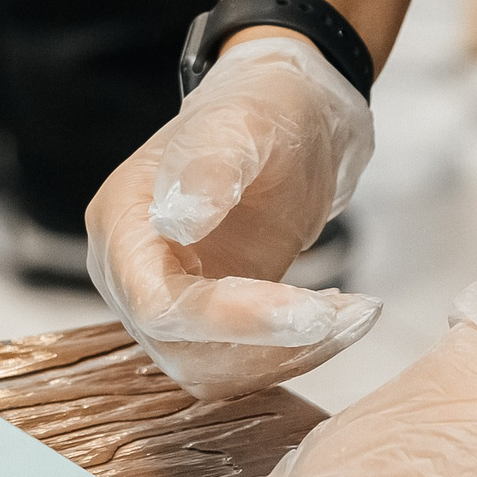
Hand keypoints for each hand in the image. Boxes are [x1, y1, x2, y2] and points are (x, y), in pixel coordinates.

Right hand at [86, 35, 380, 397]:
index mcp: (121, 222)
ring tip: (356, 313)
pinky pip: (240, 365)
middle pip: (179, 347)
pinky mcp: (211, 322)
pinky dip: (293, 354)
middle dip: (268, 342)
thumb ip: (209, 167)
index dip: (228, 319)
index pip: (154, 302)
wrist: (291, 114)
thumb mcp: (243, 122)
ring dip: (288, 357)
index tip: (311, 311)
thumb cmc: (261, 106)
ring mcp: (168, 300)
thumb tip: (176, 222)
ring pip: (210, 371)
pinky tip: (338, 314)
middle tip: (350, 313)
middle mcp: (131, 273)